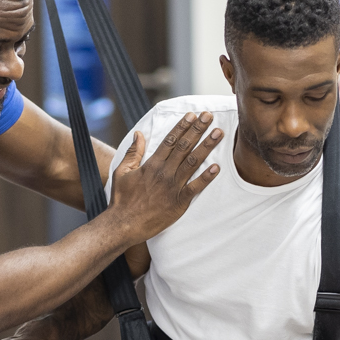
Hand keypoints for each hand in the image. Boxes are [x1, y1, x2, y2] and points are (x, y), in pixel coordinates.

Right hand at [106, 112, 221, 241]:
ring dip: (207, 147)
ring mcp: (173, 187)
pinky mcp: (179, 202)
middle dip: (198, 129)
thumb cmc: (122, 199)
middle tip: (209, 116)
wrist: (123, 224)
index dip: (182, 126)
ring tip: (218, 133)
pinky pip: (195, 188)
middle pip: (184, 146)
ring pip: (193, 162)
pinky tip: (217, 167)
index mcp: (152, 164)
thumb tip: (139, 133)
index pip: (170, 140)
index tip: (192, 115)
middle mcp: (164, 172)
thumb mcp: (121, 172)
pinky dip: (206, 178)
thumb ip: (132, 152)